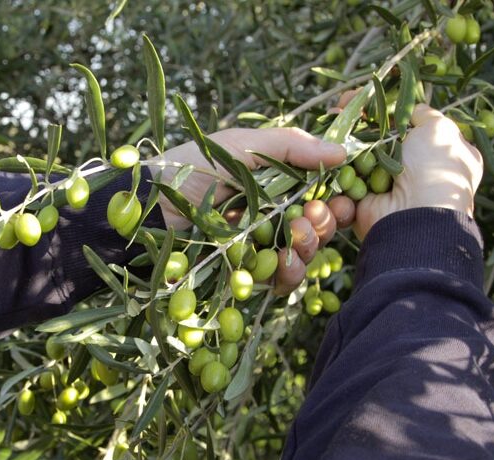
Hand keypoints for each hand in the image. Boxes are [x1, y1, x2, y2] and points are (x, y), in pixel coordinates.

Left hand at [155, 127, 351, 295]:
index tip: (343, 198)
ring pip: (304, 255)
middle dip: (324, 223)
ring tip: (296, 235)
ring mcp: (257, 246)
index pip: (319, 195)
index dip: (337, 200)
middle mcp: (270, 215)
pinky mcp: (243, 274)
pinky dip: (288, 274)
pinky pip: (279, 281)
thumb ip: (291, 146)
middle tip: (311, 215)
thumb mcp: (240, 145)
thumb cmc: (191, 168)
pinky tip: (284, 263)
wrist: (149, 207)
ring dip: (310, 247)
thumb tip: (344, 151)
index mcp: (273, 183)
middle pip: (318, 227)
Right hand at [332, 91, 483, 238]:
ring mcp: (390, 187)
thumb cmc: (434, 169)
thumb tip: (410, 108)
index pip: (414, 127)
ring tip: (332, 117)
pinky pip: (347, 175)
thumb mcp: (440, 129)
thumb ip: (425, 114)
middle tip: (343, 103)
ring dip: (346, 137)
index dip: (391, 112)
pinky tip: (326, 140)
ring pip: (363, 154)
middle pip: (384, 138)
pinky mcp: (365, 200)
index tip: (370, 98)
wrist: (413, 216)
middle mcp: (418, 172)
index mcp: (445, 156)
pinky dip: (337, 160)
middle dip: (363, 121)